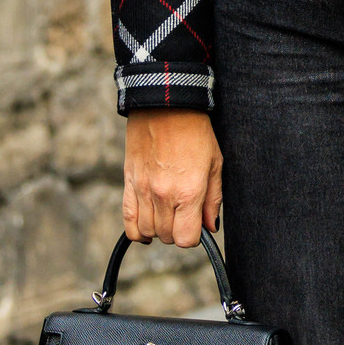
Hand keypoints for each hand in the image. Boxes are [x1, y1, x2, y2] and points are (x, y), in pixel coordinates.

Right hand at [123, 111, 222, 247]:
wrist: (166, 105)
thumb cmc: (195, 132)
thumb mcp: (215, 164)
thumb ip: (213, 200)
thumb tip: (209, 227)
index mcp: (189, 191)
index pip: (186, 239)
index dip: (194, 236)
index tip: (196, 225)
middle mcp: (163, 195)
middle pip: (167, 237)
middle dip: (177, 232)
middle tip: (184, 216)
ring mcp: (142, 190)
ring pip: (147, 232)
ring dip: (158, 230)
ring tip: (168, 215)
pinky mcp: (128, 182)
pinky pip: (128, 220)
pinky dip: (137, 230)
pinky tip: (147, 227)